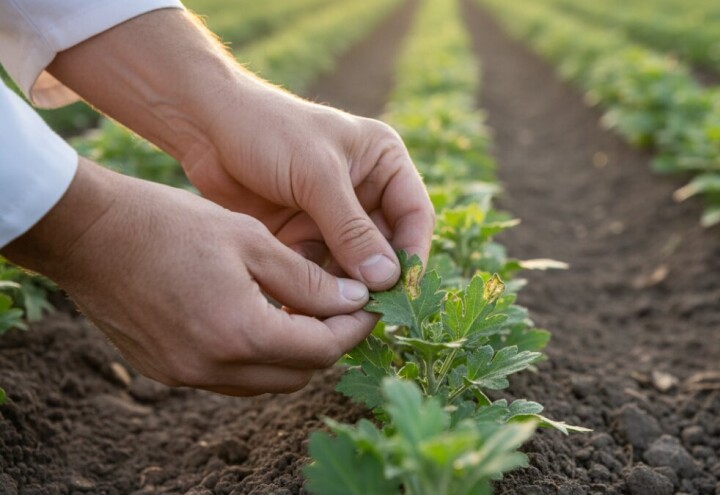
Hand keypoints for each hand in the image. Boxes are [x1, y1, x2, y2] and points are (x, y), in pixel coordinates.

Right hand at [2, 159, 377, 395]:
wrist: (88, 234)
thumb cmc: (169, 224)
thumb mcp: (250, 240)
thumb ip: (307, 279)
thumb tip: (354, 301)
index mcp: (240, 334)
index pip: (322, 350)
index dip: (354, 329)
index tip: (369, 306)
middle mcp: (213, 368)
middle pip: (298, 375)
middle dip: (327, 344)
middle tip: (341, 307)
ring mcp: (186, 375)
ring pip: (265, 382)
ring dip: (292, 354)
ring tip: (304, 311)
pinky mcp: (166, 371)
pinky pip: (229, 379)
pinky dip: (255, 357)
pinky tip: (260, 319)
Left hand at [184, 85, 433, 289]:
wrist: (203, 125)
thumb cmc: (267, 130)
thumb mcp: (315, 175)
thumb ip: (351, 228)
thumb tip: (387, 278)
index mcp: (383, 162)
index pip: (415, 215)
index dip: (413, 253)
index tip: (404, 289)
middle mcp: (364, 191)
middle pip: (386, 247)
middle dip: (377, 279)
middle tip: (370, 311)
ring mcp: (332, 217)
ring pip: (353, 266)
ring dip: (345, 290)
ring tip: (336, 315)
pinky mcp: (302, 236)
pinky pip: (319, 271)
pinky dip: (315, 289)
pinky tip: (306, 308)